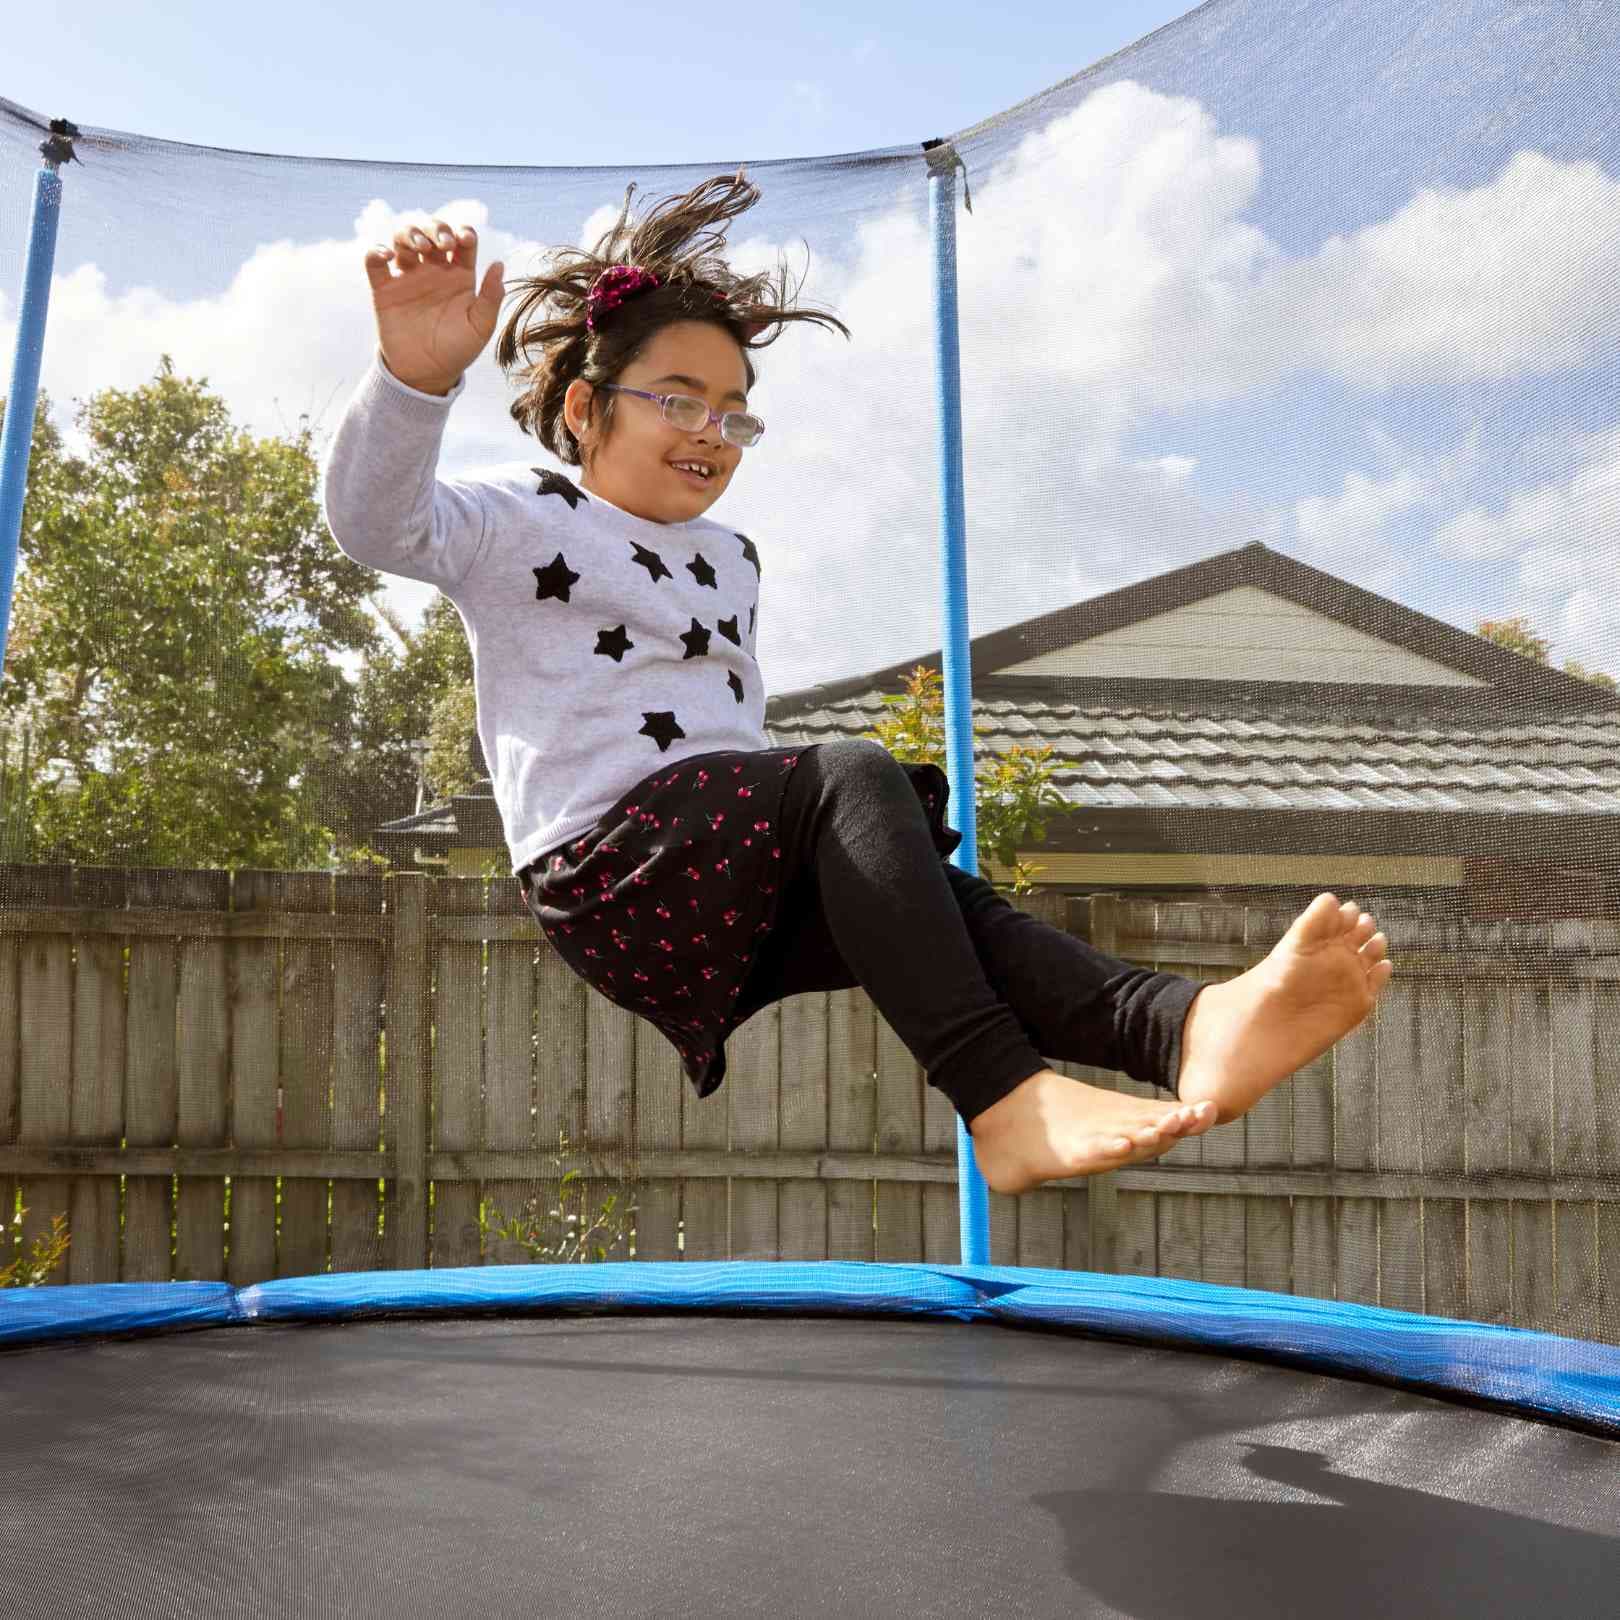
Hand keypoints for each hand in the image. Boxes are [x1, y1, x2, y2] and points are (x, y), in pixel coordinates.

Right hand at [364, 219, 504, 394]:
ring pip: (404, 238)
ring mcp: (408, 277)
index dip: (463, 232)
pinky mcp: (385, 289)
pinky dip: (375, 251)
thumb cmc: (457, 351)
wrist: (427, 374)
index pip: (462, 241)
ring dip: (410, 232)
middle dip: (437, 228)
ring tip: (420, 246)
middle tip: (443, 243)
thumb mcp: (480, 327)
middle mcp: (433, 269)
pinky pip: (374, 262)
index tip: (465, 240)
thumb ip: (491, 297)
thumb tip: (499, 264)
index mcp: (459, 274)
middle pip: (432, 231)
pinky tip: (386, 255)